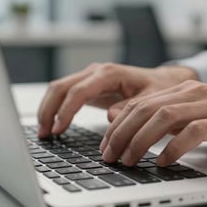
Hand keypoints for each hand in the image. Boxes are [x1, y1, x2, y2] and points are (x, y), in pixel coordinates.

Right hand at [37, 63, 197, 137]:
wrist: (163, 82)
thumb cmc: (158, 89)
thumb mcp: (151, 99)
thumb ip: (132, 108)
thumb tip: (111, 117)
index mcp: (109, 73)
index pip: (79, 90)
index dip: (66, 110)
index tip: (58, 129)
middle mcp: (96, 72)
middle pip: (61, 87)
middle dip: (49, 109)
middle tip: (44, 134)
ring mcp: (91, 78)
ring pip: (59, 89)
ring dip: (48, 109)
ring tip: (44, 132)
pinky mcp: (90, 86)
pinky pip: (66, 94)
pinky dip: (56, 108)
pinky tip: (54, 124)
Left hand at [100, 80, 206, 165]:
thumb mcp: (200, 113)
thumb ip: (173, 118)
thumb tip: (142, 132)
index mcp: (184, 90)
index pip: (141, 104)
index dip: (118, 125)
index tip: (106, 145)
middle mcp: (193, 93)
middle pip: (146, 110)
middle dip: (121, 134)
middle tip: (109, 156)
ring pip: (164, 117)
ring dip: (141, 141)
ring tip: (129, 161)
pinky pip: (193, 132)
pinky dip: (174, 148)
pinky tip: (164, 162)